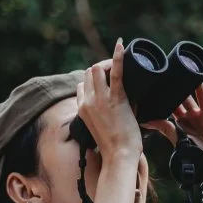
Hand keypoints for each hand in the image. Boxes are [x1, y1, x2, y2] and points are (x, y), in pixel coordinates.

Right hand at [76, 39, 143, 161]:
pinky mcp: (116, 99)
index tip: (105, 80)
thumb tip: (118, 105)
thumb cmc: (114, 147)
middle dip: (101, 68)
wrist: (119, 156)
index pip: (81, 85)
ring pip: (98, 69)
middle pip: (89, 73)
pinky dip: (118, 57)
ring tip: (121, 63)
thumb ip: (102, 114)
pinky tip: (121, 45)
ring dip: (108, 63)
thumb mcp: (100, 129)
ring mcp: (100, 99)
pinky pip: (116, 72)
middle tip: (116, 70)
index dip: (93, 81)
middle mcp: (87, 101)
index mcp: (82, 109)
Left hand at [143, 84, 202, 186]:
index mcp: (175, 131)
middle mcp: (185, 123)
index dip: (156, 106)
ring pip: (187, 99)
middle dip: (167, 94)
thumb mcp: (179, 142)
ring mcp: (197, 118)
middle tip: (157, 79)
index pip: (163, 115)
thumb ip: (166, 129)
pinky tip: (195, 77)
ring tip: (172, 74)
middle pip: (174, 104)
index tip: (145, 95)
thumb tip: (148, 120)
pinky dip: (200, 89)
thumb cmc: (199, 161)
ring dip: (181, 88)